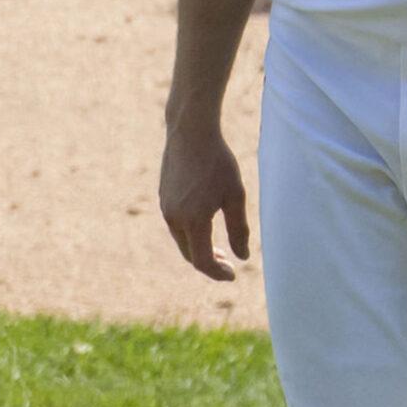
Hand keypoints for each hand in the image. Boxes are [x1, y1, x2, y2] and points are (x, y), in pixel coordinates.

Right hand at [159, 117, 250, 281]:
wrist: (190, 131)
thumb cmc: (217, 161)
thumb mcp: (235, 195)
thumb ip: (239, 229)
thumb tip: (243, 257)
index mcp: (193, 221)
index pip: (202, 261)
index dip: (218, 272)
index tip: (232, 275)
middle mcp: (174, 218)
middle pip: (190, 255)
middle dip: (208, 263)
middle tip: (228, 262)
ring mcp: (166, 208)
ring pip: (182, 240)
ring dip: (198, 248)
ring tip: (218, 247)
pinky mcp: (163, 197)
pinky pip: (176, 225)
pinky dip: (190, 234)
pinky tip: (204, 223)